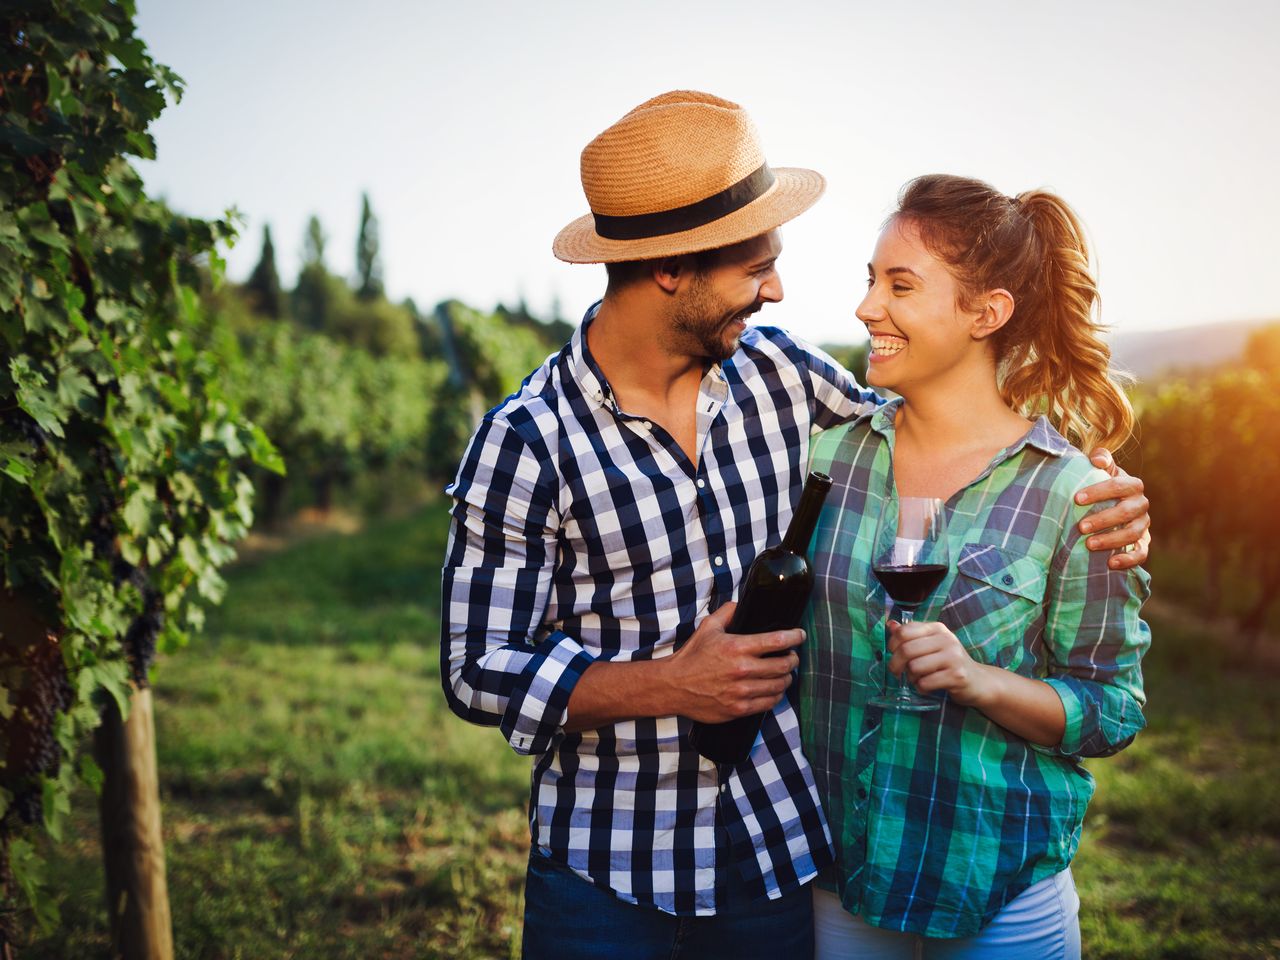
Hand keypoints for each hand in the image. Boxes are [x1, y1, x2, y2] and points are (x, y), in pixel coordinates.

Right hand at [664, 602, 802, 722]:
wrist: (673, 686)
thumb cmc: (691, 656)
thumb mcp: (707, 627)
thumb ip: (728, 612)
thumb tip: (742, 603)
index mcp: (737, 647)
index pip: (777, 641)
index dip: (795, 637)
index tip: (800, 635)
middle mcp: (742, 670)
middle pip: (783, 665)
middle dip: (793, 659)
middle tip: (793, 656)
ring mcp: (742, 691)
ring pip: (779, 685)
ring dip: (787, 678)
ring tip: (785, 673)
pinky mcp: (739, 709)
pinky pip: (769, 703)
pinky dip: (776, 695)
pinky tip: (775, 689)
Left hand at [886, 619, 993, 707]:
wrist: (978, 680)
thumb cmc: (950, 661)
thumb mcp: (931, 644)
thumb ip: (911, 635)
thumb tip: (890, 624)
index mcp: (937, 628)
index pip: (904, 631)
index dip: (892, 644)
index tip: (893, 653)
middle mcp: (946, 639)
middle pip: (906, 650)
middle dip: (895, 664)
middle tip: (896, 672)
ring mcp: (953, 657)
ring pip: (914, 667)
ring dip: (910, 677)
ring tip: (918, 679)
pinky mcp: (957, 676)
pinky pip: (925, 683)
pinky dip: (921, 688)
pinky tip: (928, 686)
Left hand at [1078, 447, 1150, 569]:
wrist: (1112, 504)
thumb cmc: (1100, 485)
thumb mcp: (1101, 470)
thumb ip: (1100, 459)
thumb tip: (1097, 460)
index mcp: (1132, 485)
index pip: (1119, 486)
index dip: (1098, 491)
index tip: (1077, 499)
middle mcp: (1141, 504)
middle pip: (1125, 512)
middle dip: (1103, 520)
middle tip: (1080, 527)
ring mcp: (1143, 525)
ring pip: (1133, 533)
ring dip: (1111, 540)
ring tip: (1089, 544)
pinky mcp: (1143, 542)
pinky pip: (1141, 553)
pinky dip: (1128, 559)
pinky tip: (1110, 563)